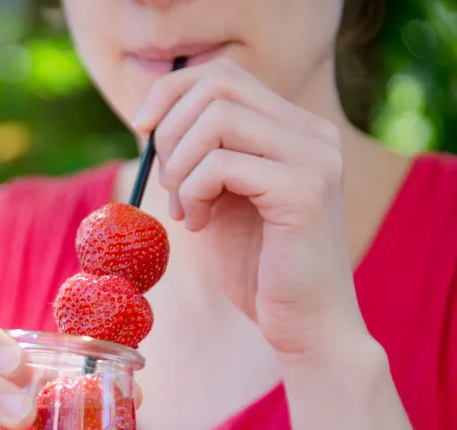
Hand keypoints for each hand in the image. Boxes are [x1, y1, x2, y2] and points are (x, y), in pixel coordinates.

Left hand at [134, 58, 368, 363]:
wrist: (305, 327)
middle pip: (216, 87)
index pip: (223, 75)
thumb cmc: (259, 269)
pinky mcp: (304, 191)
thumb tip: (152, 119)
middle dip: (171, 134)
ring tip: (186, 211)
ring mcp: (315, 158)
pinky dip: (194, 193)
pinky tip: (199, 226)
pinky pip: (221, 165)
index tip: (143, 131)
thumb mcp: (221, 199)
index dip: (171, 93)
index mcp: (296, 129)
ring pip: (216, 121)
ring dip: (180, 168)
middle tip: (169, 187)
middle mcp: (313, 133)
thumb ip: (202, 157)